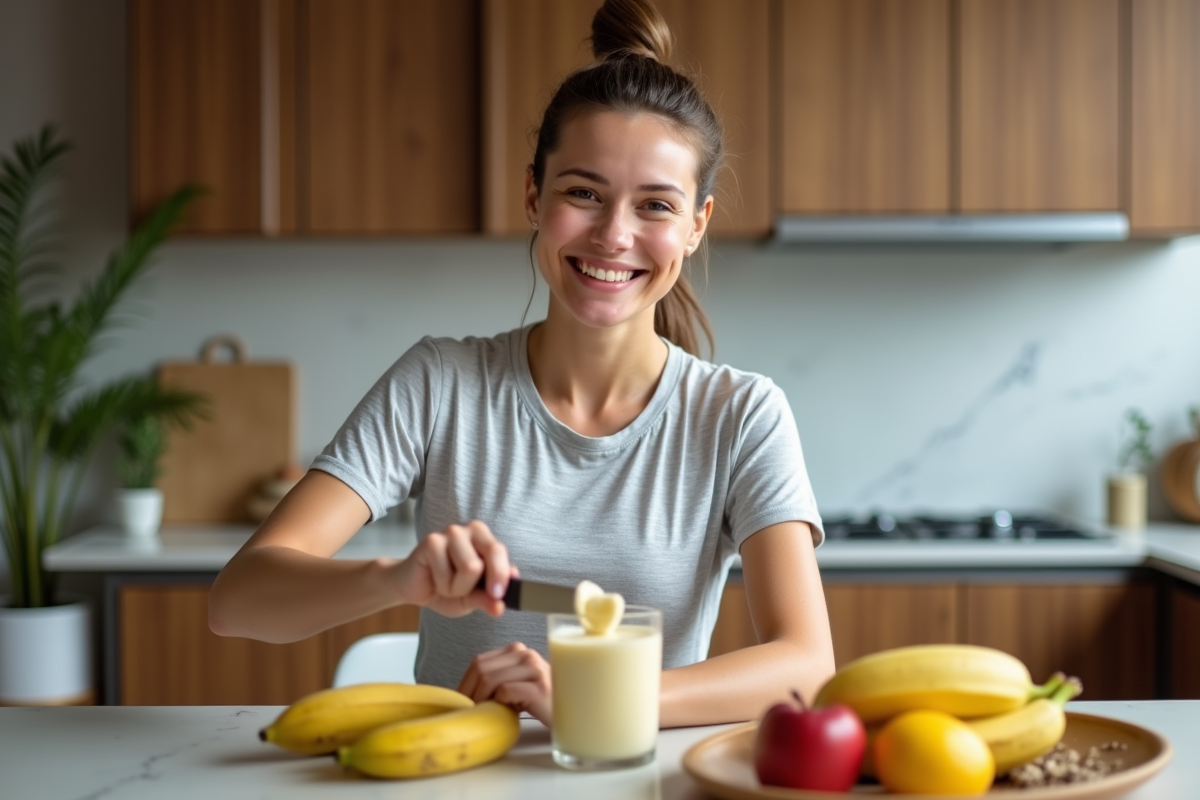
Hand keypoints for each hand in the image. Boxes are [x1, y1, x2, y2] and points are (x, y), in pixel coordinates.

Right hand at [392, 520, 514, 617]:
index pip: (500, 551)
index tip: (498, 596)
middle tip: (467, 595)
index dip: (502, 575)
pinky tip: (435, 580)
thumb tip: (500, 606)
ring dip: (458, 588)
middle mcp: (470, 529)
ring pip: (471, 567)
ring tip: (447, 585)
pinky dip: (443, 586)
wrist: (415, 589)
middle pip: (492, 553)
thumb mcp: (471, 599)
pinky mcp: (431, 541)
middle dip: (482, 582)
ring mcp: (451, 532)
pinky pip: (447, 572)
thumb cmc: (446, 589)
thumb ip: (486, 599)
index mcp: (485, 538)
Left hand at [457, 642, 552, 725]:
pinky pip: (505, 692)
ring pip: (490, 679)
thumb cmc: (541, 703)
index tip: (464, 702)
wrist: (573, 714)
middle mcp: (526, 655)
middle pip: (481, 669)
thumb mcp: (517, 684)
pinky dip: (498, 705)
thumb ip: (497, 679)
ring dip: (482, 700)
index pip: (479, 661)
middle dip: (470, 693)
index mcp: (517, 651)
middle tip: (472, 711)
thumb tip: (464, 692)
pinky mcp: (539, 687)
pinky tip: (507, 713)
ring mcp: (534, 669)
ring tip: (486, 713)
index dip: (465, 683)